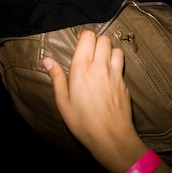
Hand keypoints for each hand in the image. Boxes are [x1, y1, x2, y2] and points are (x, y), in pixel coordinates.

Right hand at [44, 30, 141, 172]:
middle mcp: (100, 66)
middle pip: (103, 39)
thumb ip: (56, 77)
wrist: (110, 136)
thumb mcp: (63, 101)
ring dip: (108, 51)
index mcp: (82, 69)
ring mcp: (115, 73)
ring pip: (115, 48)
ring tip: (99, 61)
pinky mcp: (124, 82)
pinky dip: (115, 62)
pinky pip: (121, 63)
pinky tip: (108, 74)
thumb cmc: (82, 121)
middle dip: (95, 42)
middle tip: (88, 53)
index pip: (88, 37)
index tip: (79, 43)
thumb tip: (47, 60)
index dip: (84, 36)